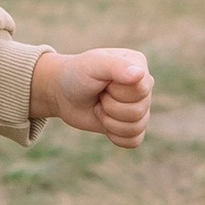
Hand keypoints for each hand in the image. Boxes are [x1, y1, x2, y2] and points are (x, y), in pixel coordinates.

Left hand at [32, 46, 152, 145]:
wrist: (61, 93)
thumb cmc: (76, 74)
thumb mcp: (92, 64)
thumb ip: (116, 66)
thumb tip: (140, 73)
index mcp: (139, 65)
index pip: (141, 89)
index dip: (117, 92)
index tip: (102, 82)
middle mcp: (143, 86)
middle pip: (139, 110)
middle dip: (110, 106)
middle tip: (98, 94)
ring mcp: (139, 106)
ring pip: (136, 127)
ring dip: (109, 121)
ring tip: (99, 106)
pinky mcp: (131, 125)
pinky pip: (134, 140)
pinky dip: (115, 135)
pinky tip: (104, 122)